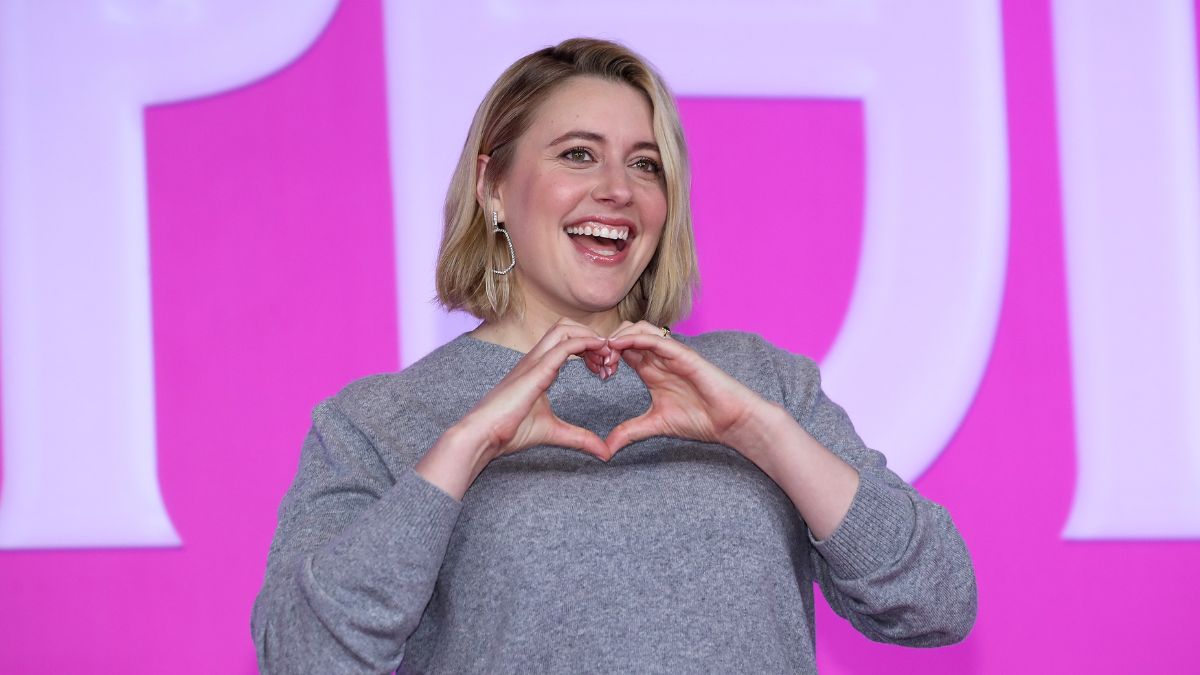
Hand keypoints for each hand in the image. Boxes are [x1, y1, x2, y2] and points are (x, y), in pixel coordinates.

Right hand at [456, 318, 614, 462]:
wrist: (482, 436)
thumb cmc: (508, 432)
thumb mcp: (554, 433)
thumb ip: (579, 438)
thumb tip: (604, 453)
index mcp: (538, 368)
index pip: (567, 342)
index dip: (591, 349)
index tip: (606, 370)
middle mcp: (535, 359)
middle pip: (566, 327)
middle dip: (592, 337)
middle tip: (610, 362)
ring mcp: (533, 361)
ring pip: (564, 329)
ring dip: (590, 338)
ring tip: (608, 359)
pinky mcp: (535, 370)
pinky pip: (563, 346)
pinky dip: (585, 344)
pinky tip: (600, 354)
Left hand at [604, 322, 778, 457]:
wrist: (729, 421)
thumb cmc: (699, 420)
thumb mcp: (655, 425)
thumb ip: (630, 432)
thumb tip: (606, 449)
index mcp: (650, 370)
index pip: (621, 351)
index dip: (603, 355)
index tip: (594, 372)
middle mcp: (658, 357)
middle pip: (625, 334)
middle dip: (607, 344)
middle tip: (596, 363)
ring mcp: (671, 353)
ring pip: (638, 329)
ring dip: (618, 337)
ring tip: (606, 355)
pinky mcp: (683, 353)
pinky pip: (656, 338)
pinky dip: (636, 338)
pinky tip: (620, 346)